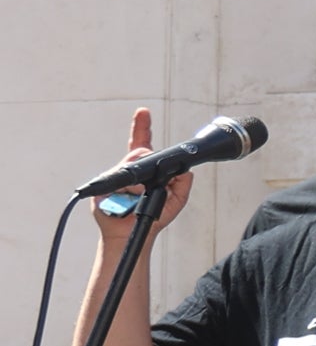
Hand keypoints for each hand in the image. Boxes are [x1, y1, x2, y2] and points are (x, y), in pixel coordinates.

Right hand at [88, 107, 192, 239]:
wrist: (135, 233)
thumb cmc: (153, 215)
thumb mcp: (176, 199)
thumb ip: (183, 182)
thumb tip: (183, 170)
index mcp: (145, 170)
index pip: (142, 144)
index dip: (142, 127)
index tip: (143, 112)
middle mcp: (128, 170)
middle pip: (137, 151)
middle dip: (146, 158)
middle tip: (149, 179)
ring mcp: (114, 177)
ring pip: (128, 165)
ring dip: (139, 181)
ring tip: (140, 194)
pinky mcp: (102, 188)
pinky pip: (117, 182)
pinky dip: (128, 190)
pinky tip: (129, 198)